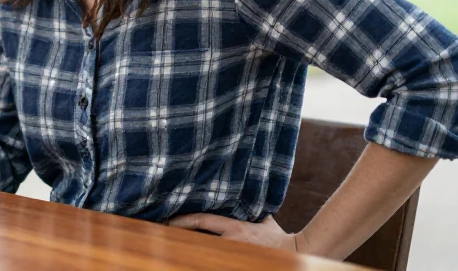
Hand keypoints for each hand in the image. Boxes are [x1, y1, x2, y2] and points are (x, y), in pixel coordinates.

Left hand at [168, 214, 304, 252]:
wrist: (295, 254)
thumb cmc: (278, 238)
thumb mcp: (262, 220)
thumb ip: (250, 210)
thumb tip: (243, 197)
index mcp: (234, 228)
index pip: (202, 221)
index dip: (183, 220)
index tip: (168, 220)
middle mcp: (231, 241)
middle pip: (198, 239)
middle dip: (181, 236)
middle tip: (162, 232)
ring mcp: (233, 253)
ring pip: (205, 251)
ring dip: (190, 249)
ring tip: (170, 246)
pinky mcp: (237, 259)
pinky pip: (217, 257)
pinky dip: (204, 257)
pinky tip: (189, 257)